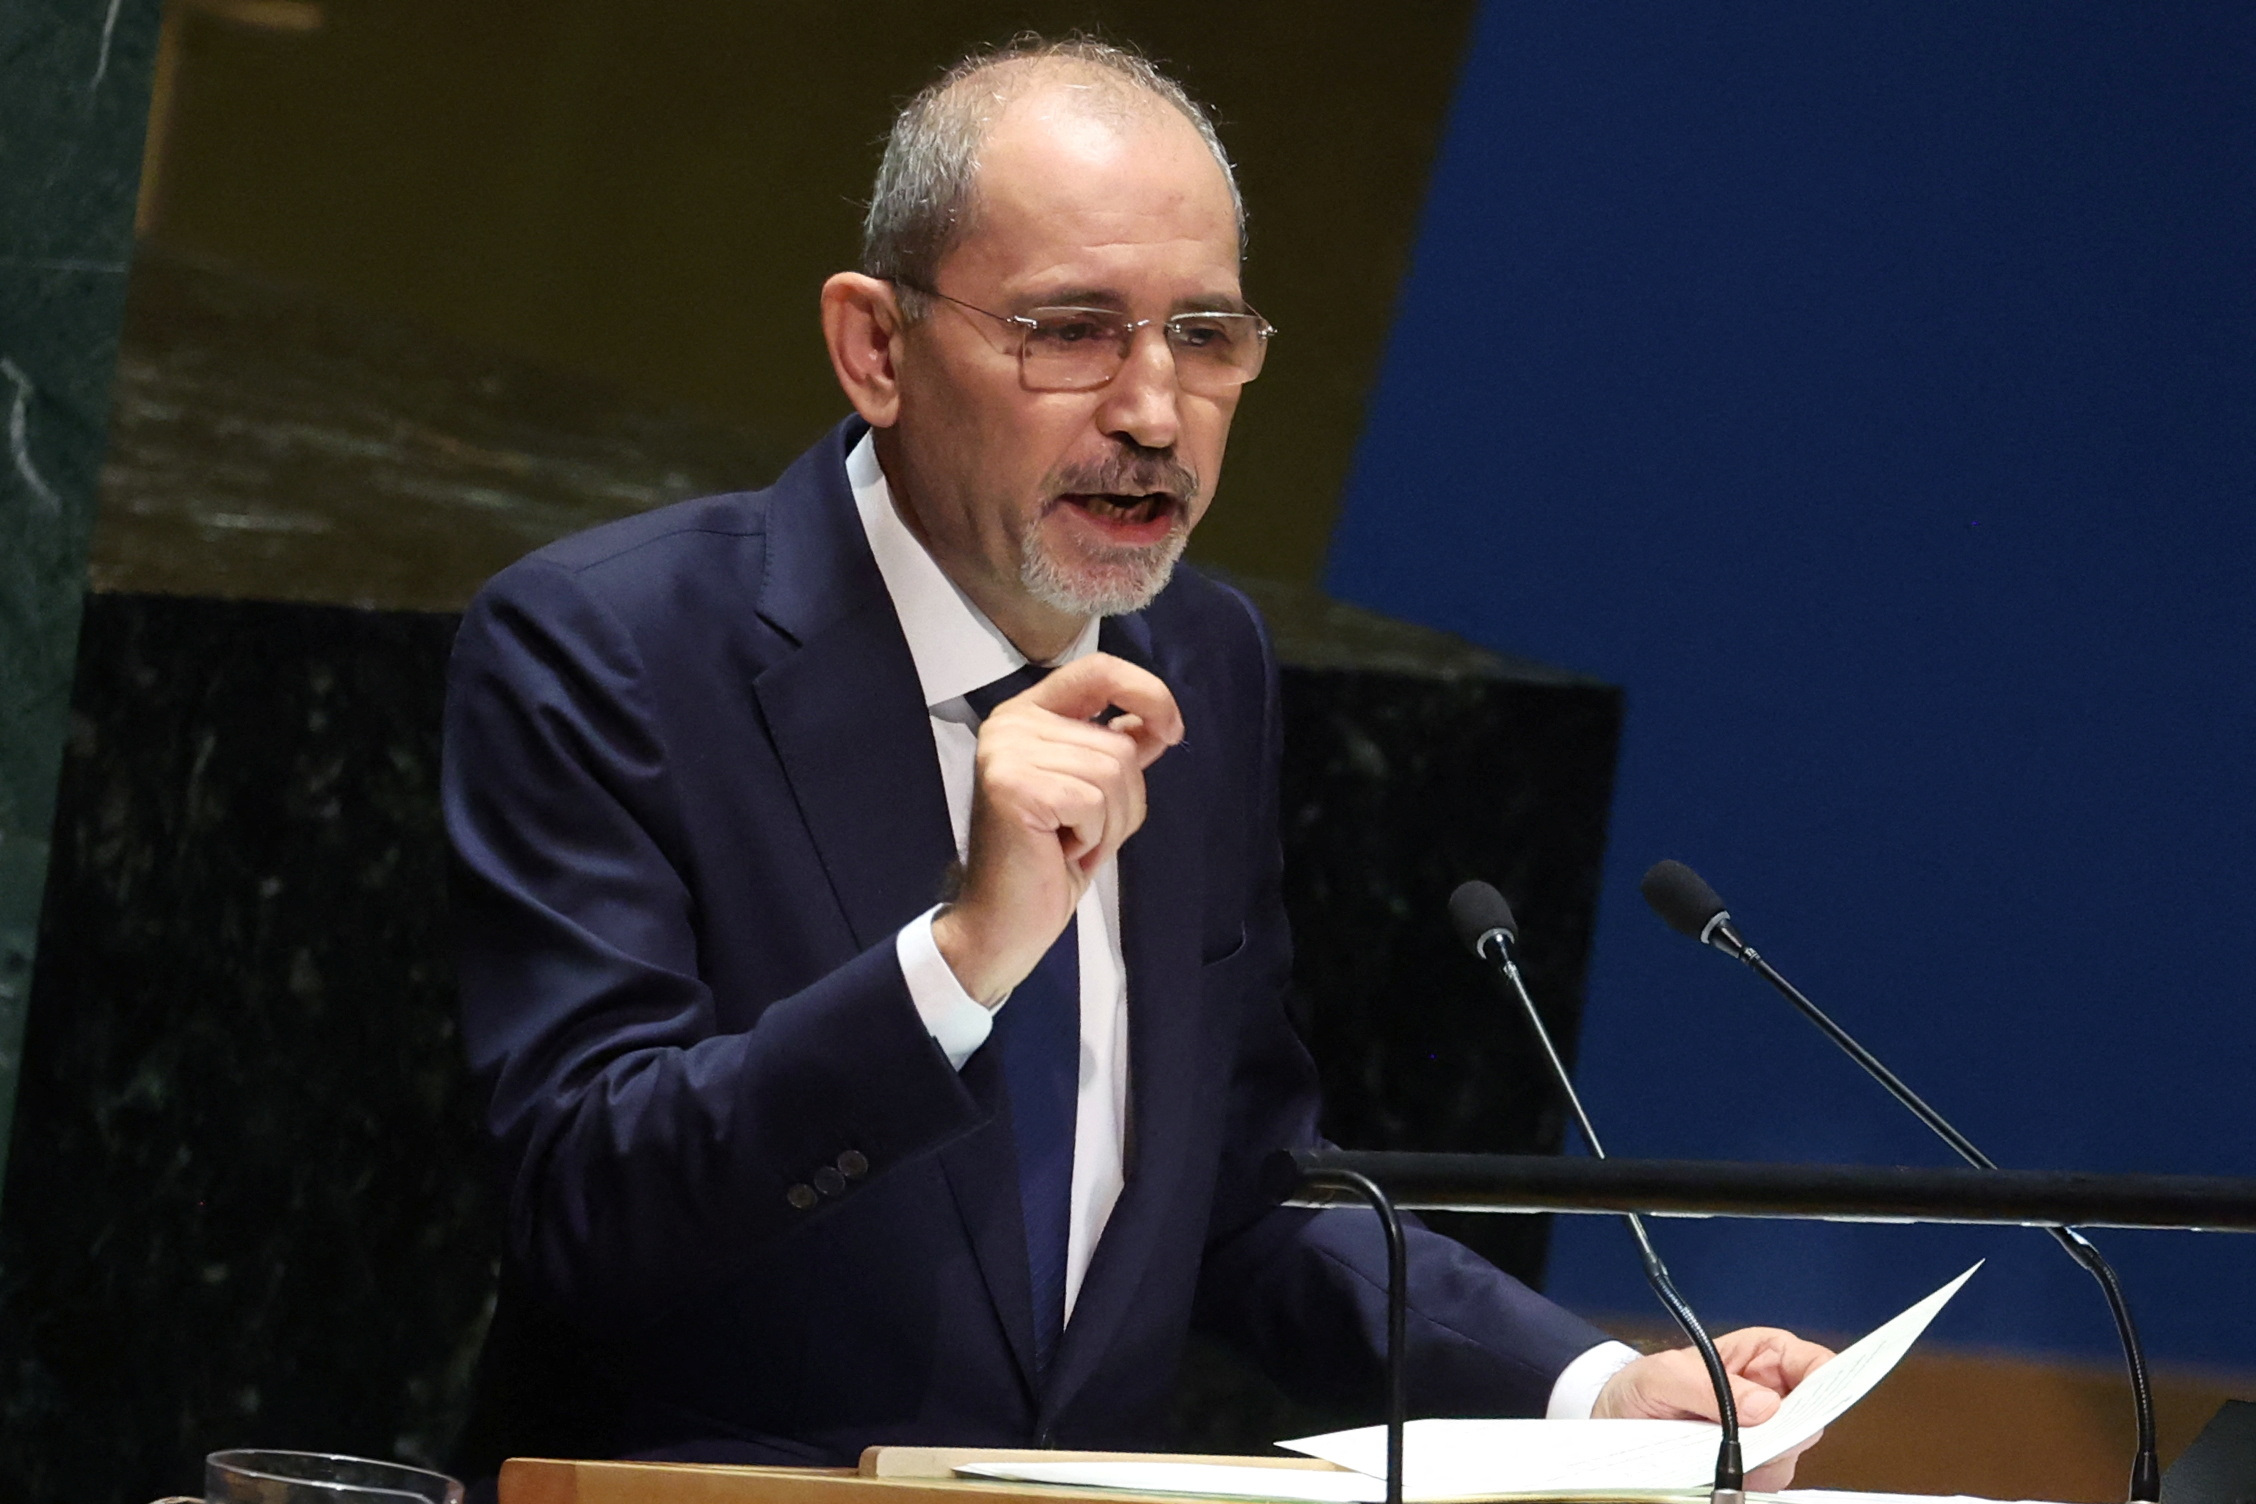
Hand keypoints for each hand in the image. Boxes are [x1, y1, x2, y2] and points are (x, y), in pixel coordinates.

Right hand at [932, 653, 1182, 1003]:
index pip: (1098, 670)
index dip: (1147, 693)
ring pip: (1113, 772)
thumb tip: (1157, 723)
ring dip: (1109, 825)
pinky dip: (1093, 838)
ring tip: (1070, 845)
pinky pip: (1094, 802)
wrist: (1006, 922)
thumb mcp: (1096, 795)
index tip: (1171, 731)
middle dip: (1123, 802)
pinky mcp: (1012, 785)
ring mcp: (1007, 751)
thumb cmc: (1050, 859)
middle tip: (1081, 835)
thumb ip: (1119, 750)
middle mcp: (1011, 722)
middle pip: (1117, 743)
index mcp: (1029, 714)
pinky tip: (1059, 852)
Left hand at [1594, 1327, 1835, 1491]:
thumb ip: (1704, 1383)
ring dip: (1763, 1457)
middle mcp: (1768, 1396)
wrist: (1614, 1426)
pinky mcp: (1749, 1470)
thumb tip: (1765, 1406)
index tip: (1822, 1395)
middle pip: (1809, 1414)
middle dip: (1793, 1426)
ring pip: (1790, 1453)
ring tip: (1716, 1449)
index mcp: (1757, 1357)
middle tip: (1764, 1435)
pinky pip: (1765, 1480)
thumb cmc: (1640, 1387)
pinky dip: (1747, 1480)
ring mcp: (1762, 1436)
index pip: (1809, 1360)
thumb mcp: (1660, 1375)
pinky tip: (1716, 1471)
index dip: (1826, 1375)